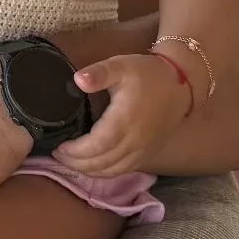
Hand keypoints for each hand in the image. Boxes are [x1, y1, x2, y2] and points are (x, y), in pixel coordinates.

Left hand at [53, 53, 188, 177]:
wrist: (181, 84)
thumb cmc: (148, 74)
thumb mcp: (122, 66)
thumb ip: (99, 73)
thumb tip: (78, 79)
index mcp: (124, 121)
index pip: (96, 146)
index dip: (76, 152)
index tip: (59, 147)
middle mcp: (135, 141)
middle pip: (102, 163)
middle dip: (77, 164)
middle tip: (57, 156)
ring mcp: (143, 150)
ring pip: (113, 171)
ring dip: (89, 171)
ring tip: (71, 162)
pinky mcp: (148, 154)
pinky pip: (124, 170)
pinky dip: (106, 172)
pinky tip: (94, 166)